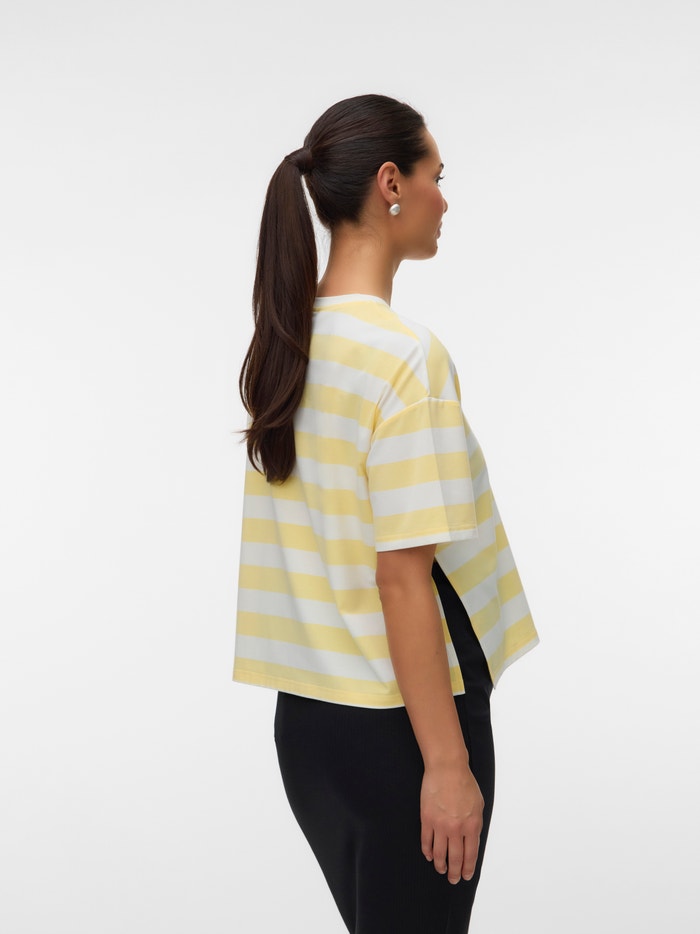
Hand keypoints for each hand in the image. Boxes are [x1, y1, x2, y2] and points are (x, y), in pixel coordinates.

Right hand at [420, 763, 483, 883]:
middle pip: (455, 858)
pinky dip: (427, 851)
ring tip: (441, 870)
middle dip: (454, 872)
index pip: (470, 855)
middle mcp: (456, 829)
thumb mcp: (478, 805)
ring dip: (440, 865)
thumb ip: (475, 823)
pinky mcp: (427, 818)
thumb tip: (471, 838)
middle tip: (453, 879)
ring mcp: (440, 825)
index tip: (465, 875)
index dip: (467, 868)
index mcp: (472, 826)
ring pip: (439, 853)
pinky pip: (426, 840)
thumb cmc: (464, 782)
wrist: (447, 768)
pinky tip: (429, 855)